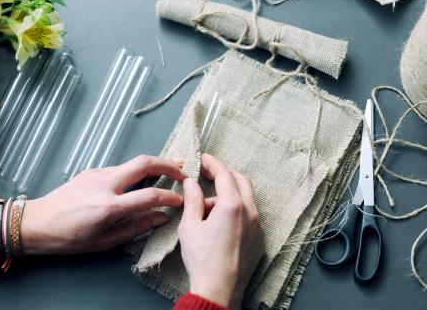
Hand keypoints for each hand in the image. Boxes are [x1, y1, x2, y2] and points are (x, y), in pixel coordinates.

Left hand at [20, 155, 186, 254]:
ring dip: (154, 164)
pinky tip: (140, 179)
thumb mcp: (104, 241)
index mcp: (108, 207)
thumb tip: (160, 217)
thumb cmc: (68, 238)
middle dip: (168, 163)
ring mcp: (97, 174)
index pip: (149, 195)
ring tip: (170, 169)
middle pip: (144, 163)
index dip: (170, 196)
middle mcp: (105, 184)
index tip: (181, 199)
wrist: (35, 223)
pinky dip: (136, 171)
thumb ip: (135, 227)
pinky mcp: (91, 171)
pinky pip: (119, 168)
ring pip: (132, 163)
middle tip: (184, 169)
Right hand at [178, 154, 264, 308]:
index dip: (213, 163)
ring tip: (208, 207)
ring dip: (229, 193)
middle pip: (241, 180)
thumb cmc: (202, 260)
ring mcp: (258, 225)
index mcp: (233, 206)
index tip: (203, 158)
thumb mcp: (190, 226)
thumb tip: (191, 182)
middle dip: (224, 173)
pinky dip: (237, 208)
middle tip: (207, 173)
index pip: (224, 174)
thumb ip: (192, 200)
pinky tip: (220, 220)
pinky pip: (250, 213)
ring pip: (247, 197)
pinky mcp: (259, 237)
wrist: (219, 290)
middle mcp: (250, 212)